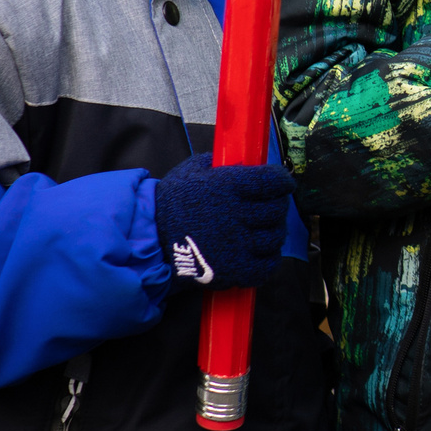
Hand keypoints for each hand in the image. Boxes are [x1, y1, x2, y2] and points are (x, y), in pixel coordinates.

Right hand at [152, 155, 292, 289]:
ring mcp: (237, 243)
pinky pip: (267, 265)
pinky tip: (260, 253)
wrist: (147, 242)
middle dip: (277, 207)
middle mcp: (236, 213)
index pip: (273, 180)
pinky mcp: (235, 269)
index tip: (282, 183)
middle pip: (277, 209)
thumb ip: (218, 165)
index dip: (282, 181)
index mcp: (228, 185)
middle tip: (270, 208)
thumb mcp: (189, 172)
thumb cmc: (168, 205)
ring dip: (273, 233)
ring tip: (262, 231)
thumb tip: (243, 161)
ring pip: (275, 236)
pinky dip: (269, 260)